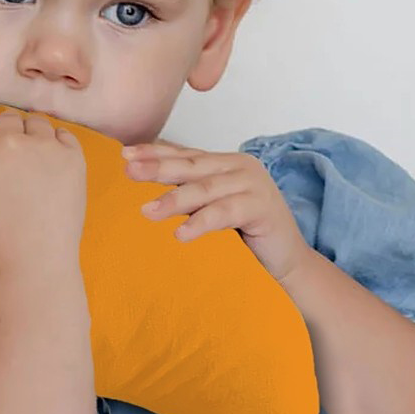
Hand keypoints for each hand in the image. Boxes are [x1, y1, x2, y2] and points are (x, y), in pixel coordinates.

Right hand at [0, 105, 86, 281]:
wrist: (33, 266)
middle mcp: (9, 144)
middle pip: (4, 119)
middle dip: (1, 134)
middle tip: (5, 164)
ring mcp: (44, 149)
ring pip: (34, 123)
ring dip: (30, 136)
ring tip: (30, 165)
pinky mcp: (72, 159)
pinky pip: (62, 135)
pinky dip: (56, 144)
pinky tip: (50, 167)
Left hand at [123, 135, 312, 286]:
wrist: (289, 260)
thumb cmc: (247, 235)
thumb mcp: (214, 208)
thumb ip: (192, 194)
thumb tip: (147, 189)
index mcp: (226, 163)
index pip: (186, 155)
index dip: (156, 153)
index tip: (125, 154)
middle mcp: (240, 166)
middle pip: (192, 166)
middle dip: (158, 168)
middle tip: (129, 171)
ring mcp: (254, 184)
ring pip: (205, 189)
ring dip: (174, 200)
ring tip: (147, 211)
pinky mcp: (263, 207)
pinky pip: (225, 213)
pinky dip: (201, 222)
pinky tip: (181, 234)